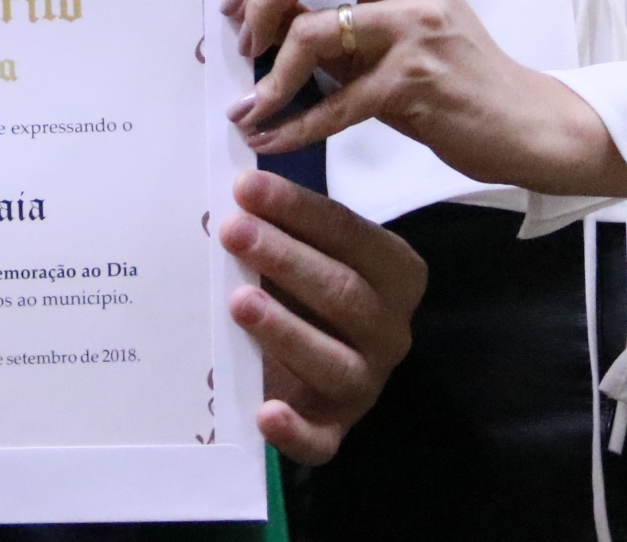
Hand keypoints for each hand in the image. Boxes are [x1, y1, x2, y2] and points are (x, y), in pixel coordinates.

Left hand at [218, 169, 422, 461]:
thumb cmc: (304, 283)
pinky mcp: (335, 429)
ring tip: (239, 302)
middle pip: (344, 293)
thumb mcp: (302, 247)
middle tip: (232, 233)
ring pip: (335, 363)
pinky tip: (265, 413)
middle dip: (284, 259)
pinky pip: (322, 441)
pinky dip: (295, 432)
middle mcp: (391, 330)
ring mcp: (366, 383)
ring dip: (286, 331)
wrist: (310, 354)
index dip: (297, 209)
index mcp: (394, 272)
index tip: (244, 187)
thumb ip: (281, 220)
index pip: (349, 233)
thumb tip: (233, 184)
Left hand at [222, 0, 626, 199]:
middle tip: (241, 45)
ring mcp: (417, 28)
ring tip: (250, 107)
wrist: (524, 123)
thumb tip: (260, 14)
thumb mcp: (391, 33)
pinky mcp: (418, 81)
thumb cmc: (450, 79)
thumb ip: (333, 18)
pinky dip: (296, 125)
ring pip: (314, 32)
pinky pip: (338, 103)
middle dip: (258, 1)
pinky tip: (271, 140)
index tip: (234, 2)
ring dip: (270, 78)